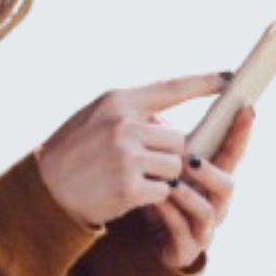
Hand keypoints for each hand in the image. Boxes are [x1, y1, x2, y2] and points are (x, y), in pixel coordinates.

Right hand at [34, 71, 228, 227]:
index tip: (229, 79)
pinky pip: (163, 190)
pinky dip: (152, 196)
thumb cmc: (72, 151)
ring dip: (162, 176)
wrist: (45, 189)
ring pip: (176, 165)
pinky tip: (126, 193)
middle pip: (179, 138)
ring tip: (131, 177)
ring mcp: (126, 156)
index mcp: (115, 101)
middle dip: (167, 152)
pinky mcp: (129, 186)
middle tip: (139, 162)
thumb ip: (129, 114)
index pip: (170, 88)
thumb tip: (168, 126)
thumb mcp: (94, 118)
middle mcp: (123, 124)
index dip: (203, 83)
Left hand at [143, 104, 256, 269]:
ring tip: (169, 184)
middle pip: (228, 186)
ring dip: (187, 195)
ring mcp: (202, 226)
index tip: (247, 109)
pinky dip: (169, 215)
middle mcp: (214, 202)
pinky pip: (182, 231)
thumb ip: (162, 143)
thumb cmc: (160, 193)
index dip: (241, 133)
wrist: (145, 237)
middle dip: (210, 172)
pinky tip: (155, 201)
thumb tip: (150, 114)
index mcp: (212, 177)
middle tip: (188, 160)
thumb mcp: (163, 164)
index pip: (231, 153)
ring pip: (208, 212)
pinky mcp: (185, 247)